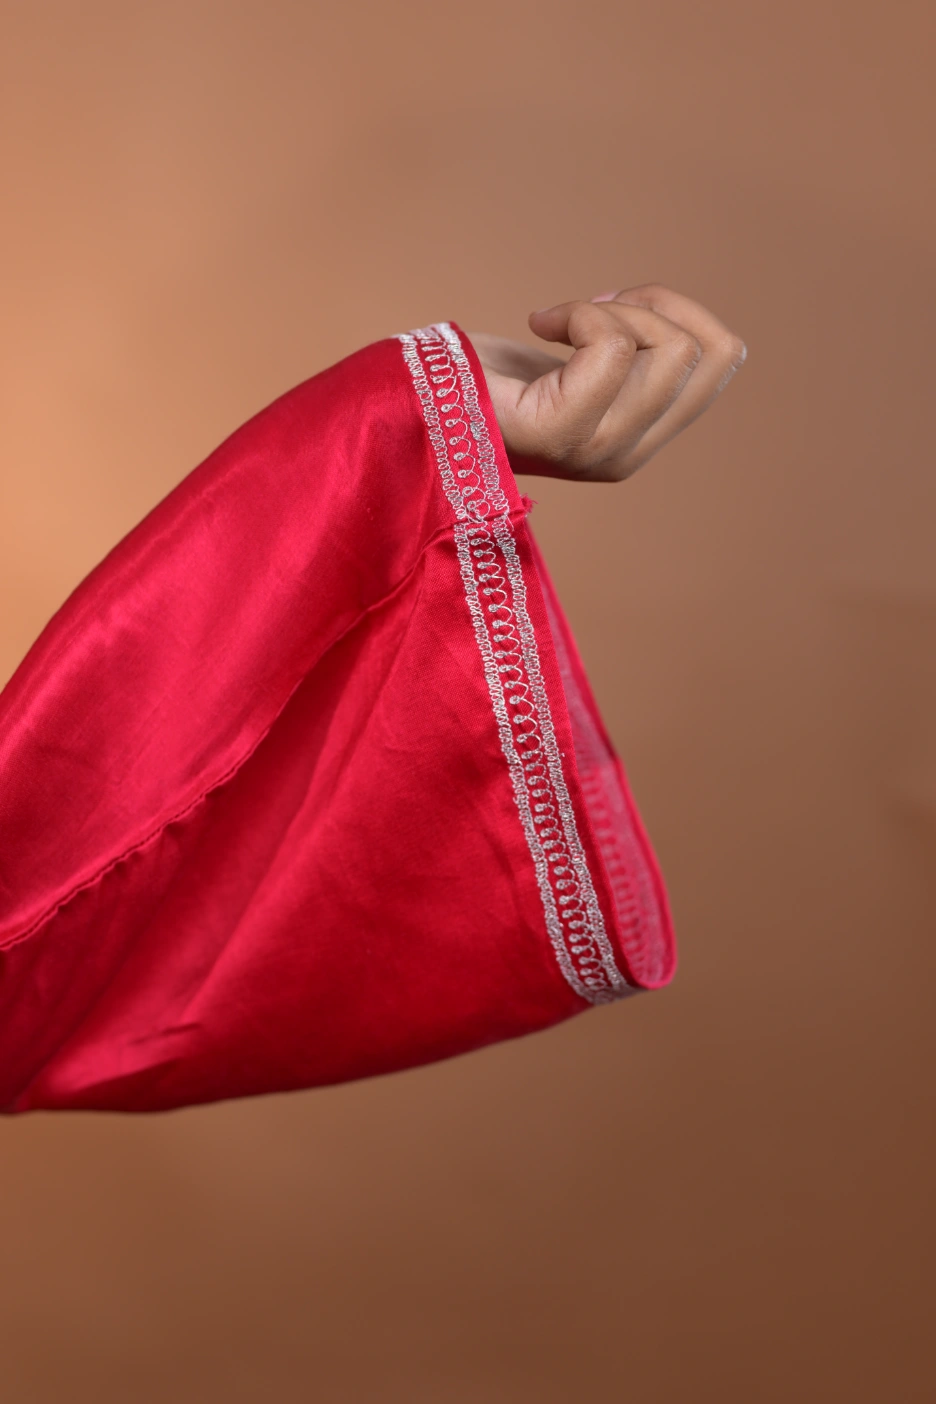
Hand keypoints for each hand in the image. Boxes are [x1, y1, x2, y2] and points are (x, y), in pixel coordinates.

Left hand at [469, 284, 745, 481]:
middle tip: (588, 309)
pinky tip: (540, 324)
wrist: (416, 399)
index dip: (678, 310)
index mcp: (639, 440)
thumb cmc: (487, 374)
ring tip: (560, 321)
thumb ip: (635, 357)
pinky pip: (612, 348)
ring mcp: (597, 452)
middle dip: (653, 305)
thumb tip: (682, 321)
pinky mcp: (561, 434)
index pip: (723, 359)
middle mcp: (626, 456)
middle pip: (707, 350)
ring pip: (669, 348)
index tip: (611, 309)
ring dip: (614, 310)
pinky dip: (580, 314)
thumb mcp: (580, 362)